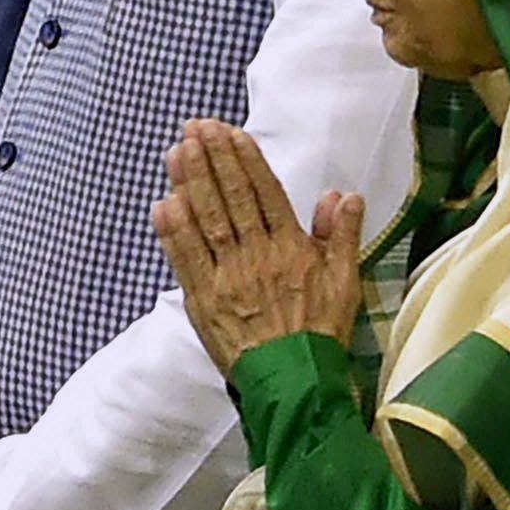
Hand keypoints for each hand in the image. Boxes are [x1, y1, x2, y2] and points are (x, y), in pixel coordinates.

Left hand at [150, 121, 360, 372]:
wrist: (296, 382)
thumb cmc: (320, 333)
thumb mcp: (346, 282)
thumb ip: (342, 236)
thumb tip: (345, 195)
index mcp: (291, 249)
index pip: (265, 192)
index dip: (245, 159)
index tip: (230, 132)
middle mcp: (257, 257)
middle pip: (231, 198)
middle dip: (212, 159)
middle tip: (195, 127)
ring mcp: (228, 278)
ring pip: (206, 221)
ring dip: (189, 183)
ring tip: (176, 151)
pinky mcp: (203, 302)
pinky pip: (185, 260)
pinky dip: (173, 232)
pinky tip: (163, 203)